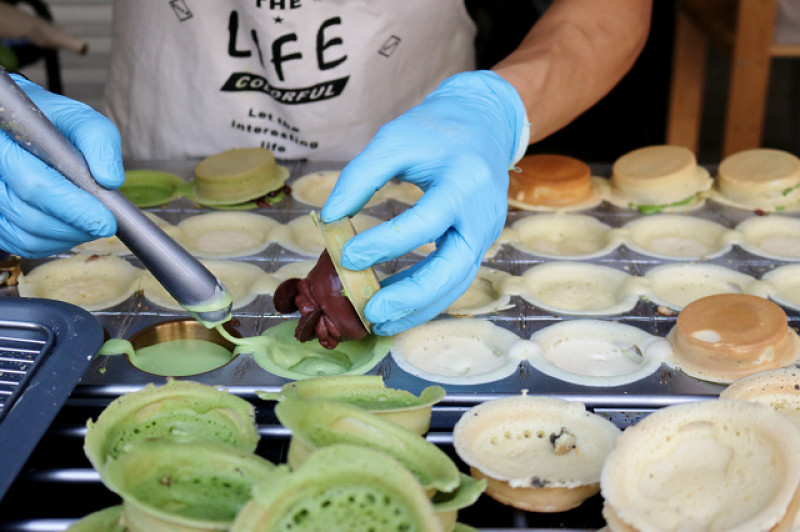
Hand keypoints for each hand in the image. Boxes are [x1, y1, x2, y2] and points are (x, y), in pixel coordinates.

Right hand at [0, 74, 122, 257]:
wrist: (25, 129)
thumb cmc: (50, 123)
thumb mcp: (78, 119)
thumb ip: (97, 140)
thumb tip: (109, 179)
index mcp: (3, 143)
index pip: (35, 184)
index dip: (73, 207)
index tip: (105, 219)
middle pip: (30, 216)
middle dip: (75, 225)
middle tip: (105, 222)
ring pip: (27, 237)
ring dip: (67, 235)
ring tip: (89, 219)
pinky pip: (23, 245)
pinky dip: (54, 242)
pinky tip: (70, 226)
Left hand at [321, 70, 527, 334]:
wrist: (483, 125)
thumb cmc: (435, 129)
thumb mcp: (395, 139)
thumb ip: (361, 176)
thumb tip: (328, 219)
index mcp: (464, 182)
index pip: (427, 221)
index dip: (386, 243)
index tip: (347, 254)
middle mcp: (482, 214)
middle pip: (454, 268)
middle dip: (412, 296)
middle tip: (371, 312)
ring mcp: (486, 234)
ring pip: (457, 284)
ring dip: (419, 308)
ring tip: (378, 323)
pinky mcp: (478, 245)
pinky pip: (453, 279)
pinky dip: (426, 298)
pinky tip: (396, 309)